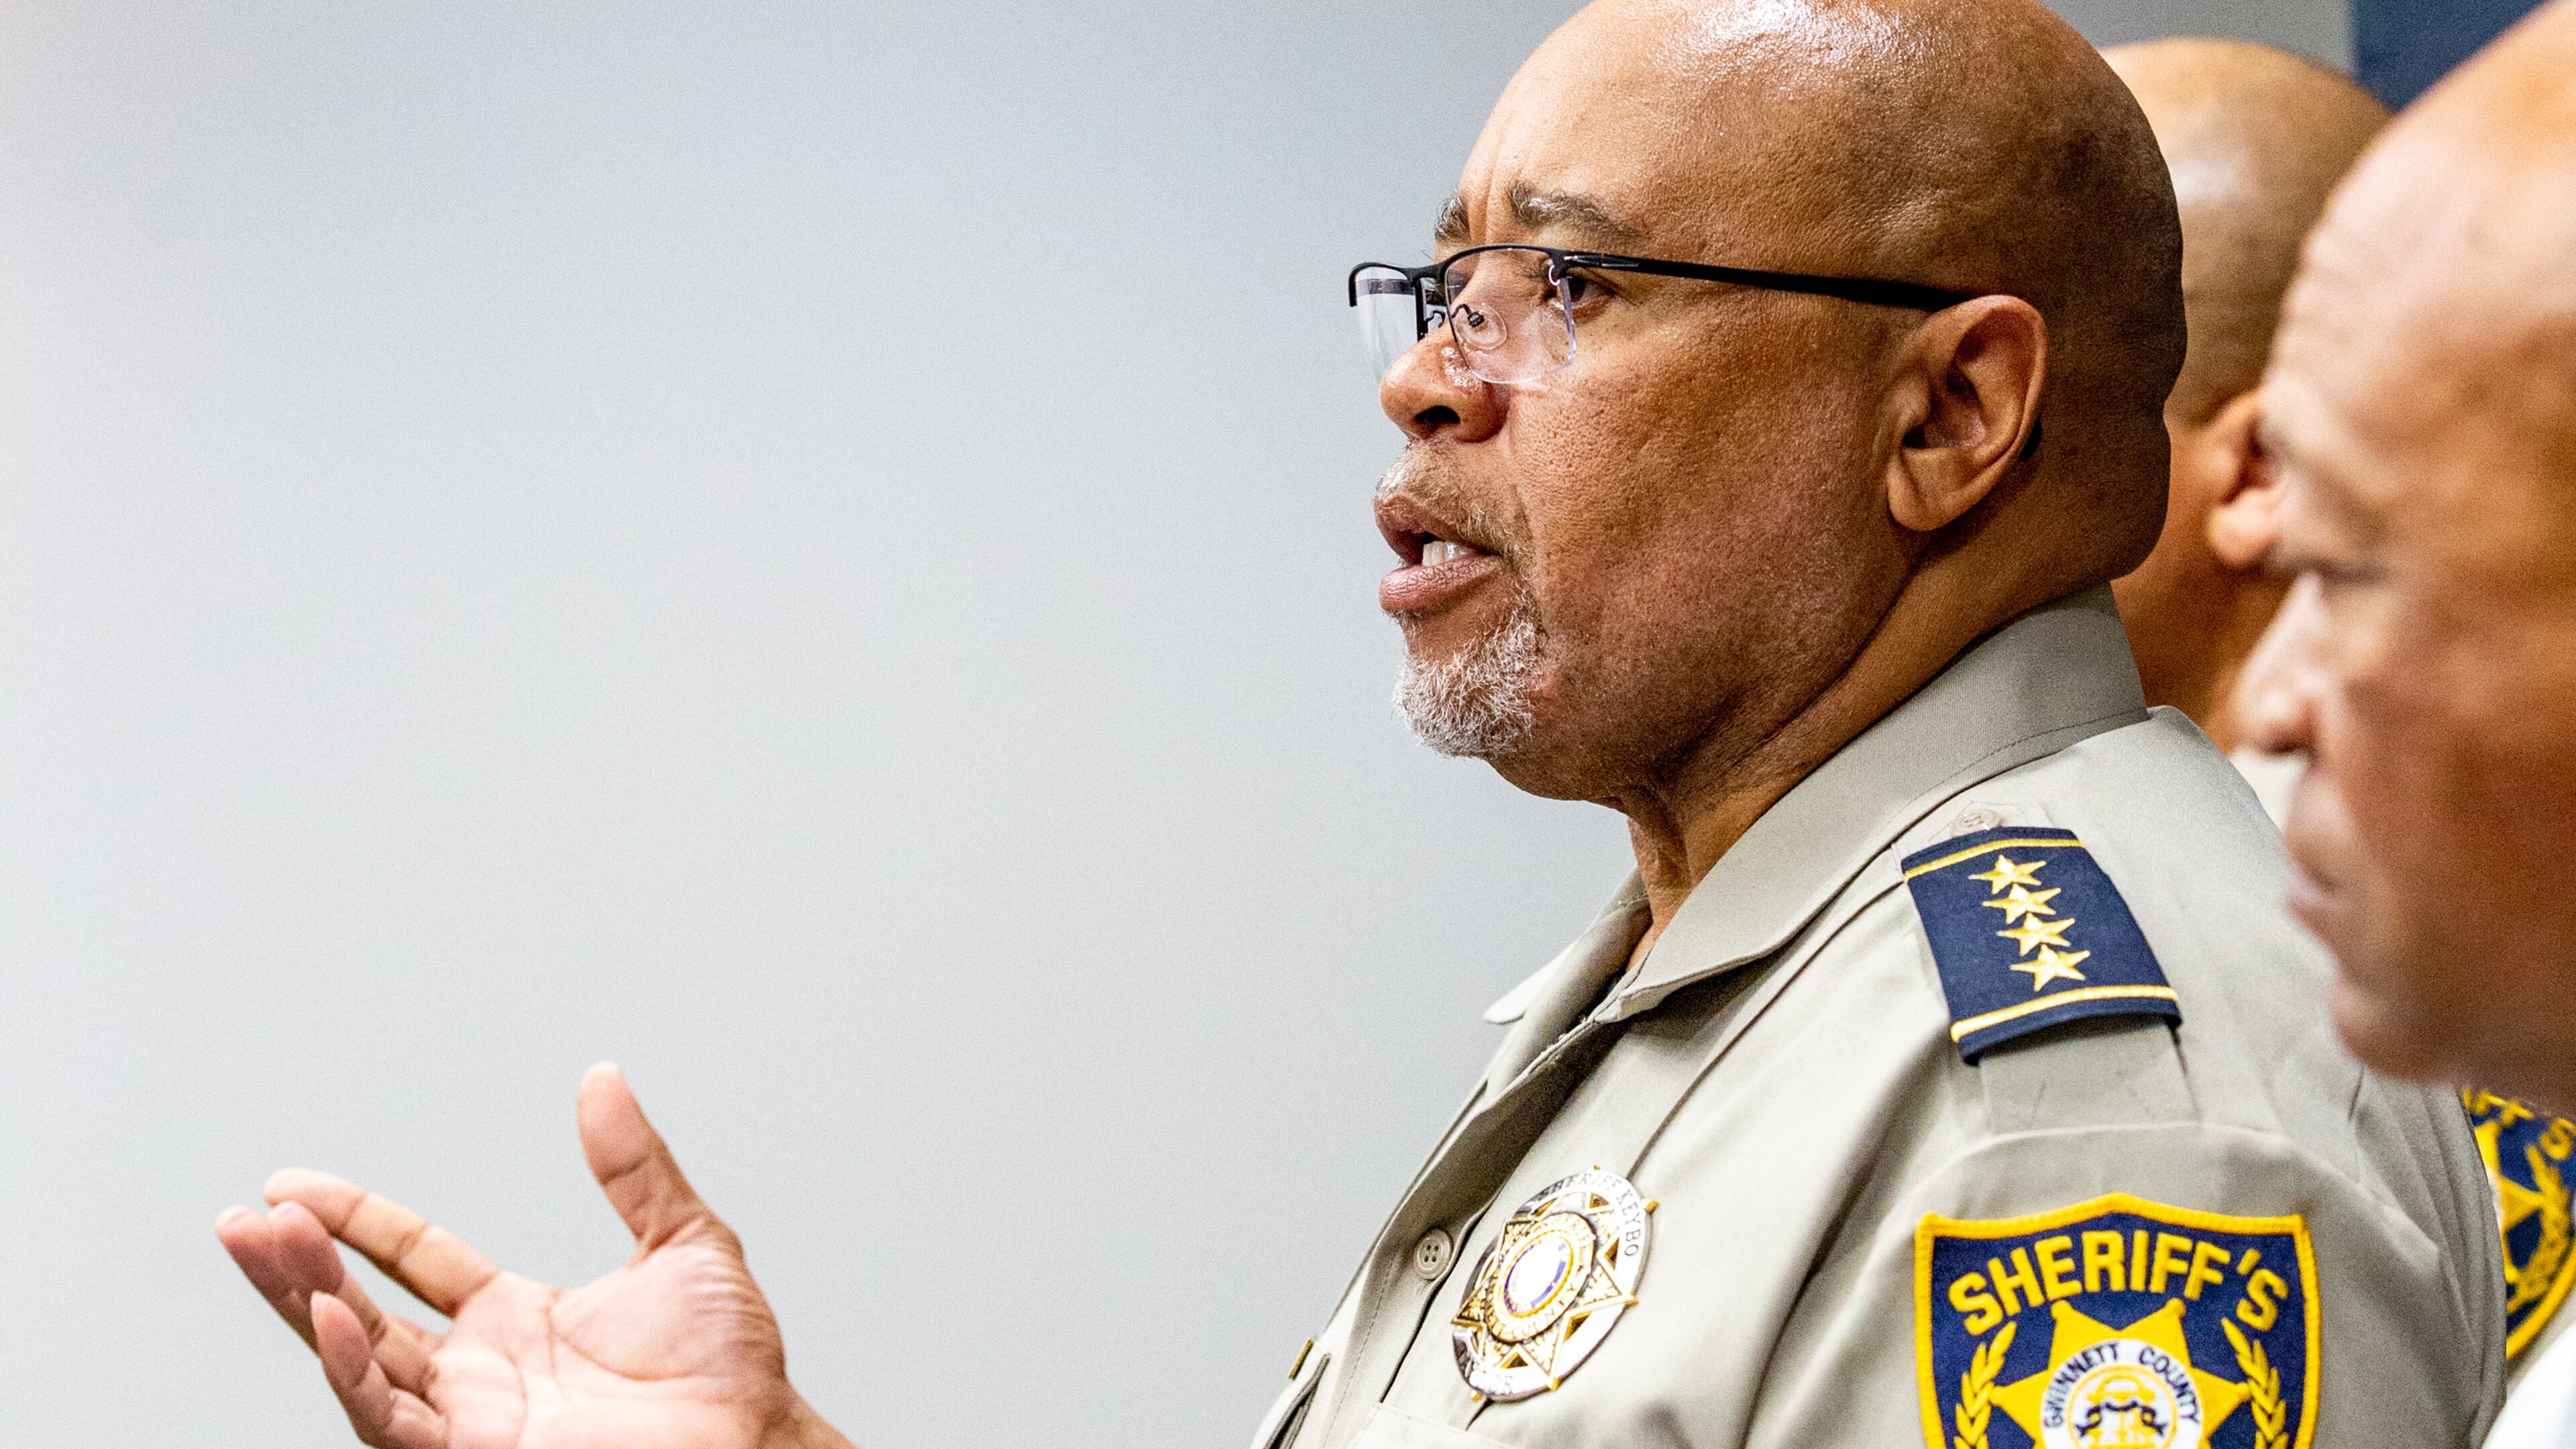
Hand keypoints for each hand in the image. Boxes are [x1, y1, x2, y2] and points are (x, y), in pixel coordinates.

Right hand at [217, 1064, 853, 1448]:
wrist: (757, 1439)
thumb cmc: (732, 1368)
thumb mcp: (685, 1243)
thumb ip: (636, 1168)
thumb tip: (604, 1080)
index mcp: (515, 1321)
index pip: (410, 1261)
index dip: (352, 1222)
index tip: (292, 1185)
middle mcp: (479, 1374)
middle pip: (359, 1312)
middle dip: (295, 1268)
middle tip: (241, 1221)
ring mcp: (470, 1421)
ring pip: (357, 1361)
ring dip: (304, 1305)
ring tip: (265, 1245)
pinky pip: (392, 1419)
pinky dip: (353, 1371)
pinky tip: (329, 1317)